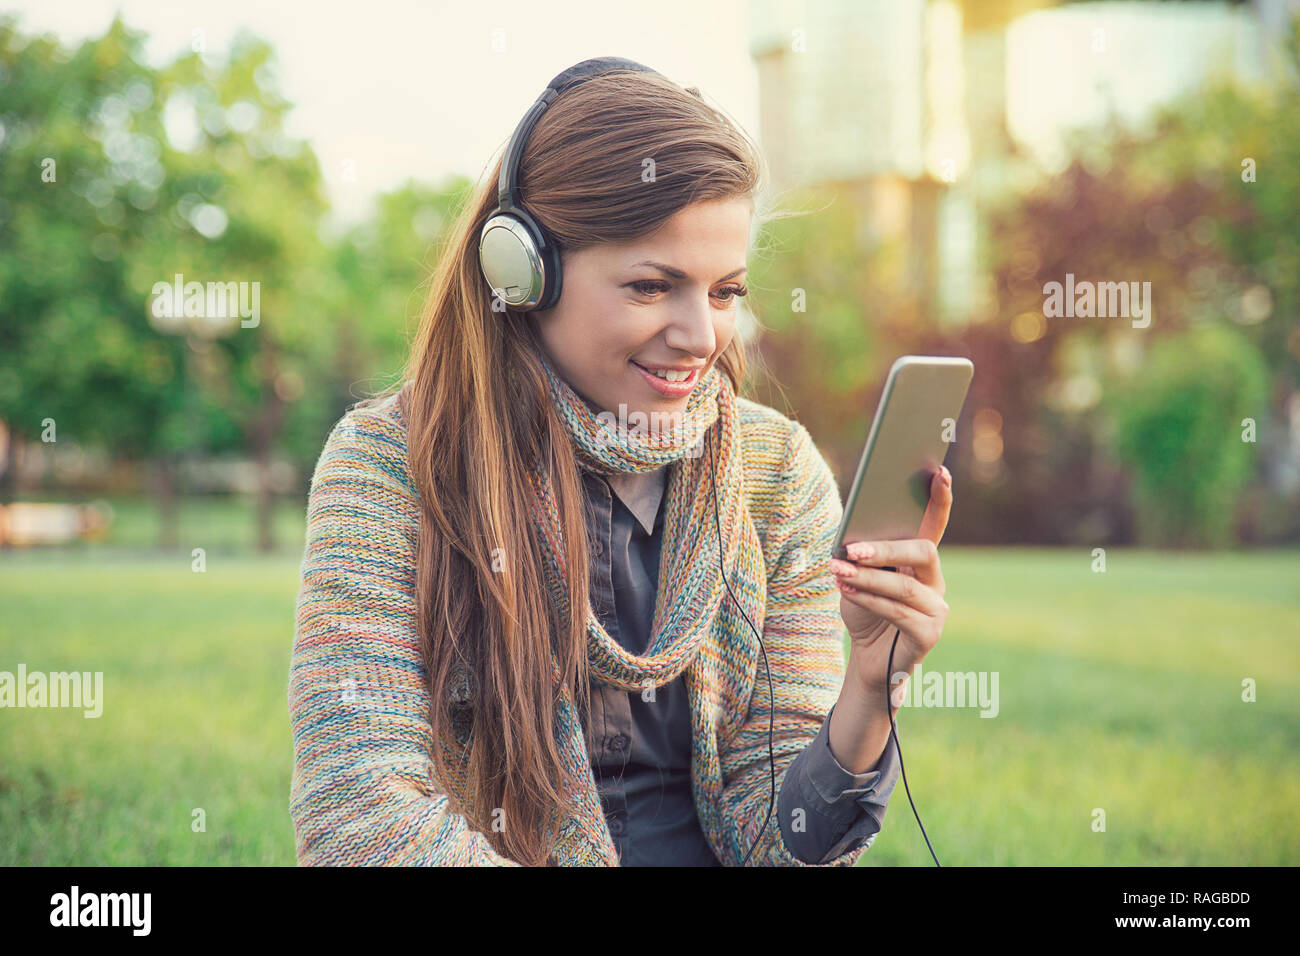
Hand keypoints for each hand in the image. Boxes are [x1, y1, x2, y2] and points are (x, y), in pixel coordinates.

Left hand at [830, 466, 951, 698]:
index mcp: (921, 561)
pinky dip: (868, 600)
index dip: (941, 499)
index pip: (935, 525)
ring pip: (905, 585)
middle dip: (886, 549)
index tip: (941, 471)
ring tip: (837, 571)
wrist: (868, 659)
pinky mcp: (929, 634)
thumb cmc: (864, 612)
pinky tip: (846, 592)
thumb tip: (852, 538)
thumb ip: (862, 557)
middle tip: (852, 549)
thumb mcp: (858, 578)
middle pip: (923, 552)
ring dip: (867, 577)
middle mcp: (936, 581)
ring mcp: (937, 609)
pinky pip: (898, 612)